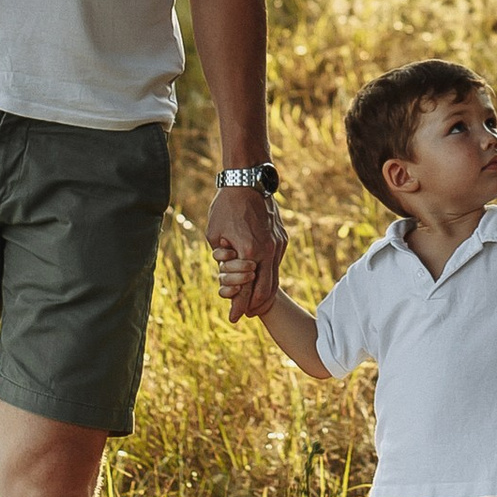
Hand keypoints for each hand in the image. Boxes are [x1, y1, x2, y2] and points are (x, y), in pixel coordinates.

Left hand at [208, 179, 286, 322]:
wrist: (249, 179)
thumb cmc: (227, 205)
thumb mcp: (214, 234)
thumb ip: (222, 257)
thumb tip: (227, 271)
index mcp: (250, 251)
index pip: (246, 288)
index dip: (239, 305)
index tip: (234, 317)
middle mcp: (268, 250)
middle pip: (265, 289)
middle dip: (254, 304)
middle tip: (246, 313)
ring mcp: (278, 244)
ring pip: (274, 277)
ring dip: (264, 291)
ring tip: (254, 302)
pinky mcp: (282, 237)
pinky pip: (275, 262)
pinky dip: (268, 274)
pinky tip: (260, 278)